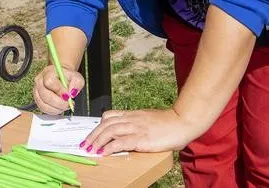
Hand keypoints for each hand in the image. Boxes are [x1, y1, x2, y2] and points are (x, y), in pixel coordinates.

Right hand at [32, 64, 84, 114]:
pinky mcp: (37, 100)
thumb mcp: (76, 76)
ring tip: (65, 106)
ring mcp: (37, 91)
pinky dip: (53, 111)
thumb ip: (77, 83)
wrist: (61, 77)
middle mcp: (39, 82)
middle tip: (68, 104)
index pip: (50, 82)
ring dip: (56, 108)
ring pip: (43, 104)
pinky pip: (43, 109)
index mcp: (48, 73)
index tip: (68, 95)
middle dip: (59, 103)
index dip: (59, 91)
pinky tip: (60, 108)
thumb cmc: (67, 77)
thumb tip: (71, 93)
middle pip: (45, 96)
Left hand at [79, 108, 201, 155]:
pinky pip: (121, 142)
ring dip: (97, 141)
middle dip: (93, 135)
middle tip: (85, 144)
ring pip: (110, 131)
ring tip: (90, 150)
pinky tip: (104, 153)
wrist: (183, 121)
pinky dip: (110, 147)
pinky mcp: (141, 138)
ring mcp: (136, 128)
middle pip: (106, 124)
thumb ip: (139, 125)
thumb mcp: (149, 120)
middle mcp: (132, 119)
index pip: (110, 116)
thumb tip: (131, 135)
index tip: (92, 134)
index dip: (98, 125)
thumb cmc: (170, 123)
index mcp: (133, 114)